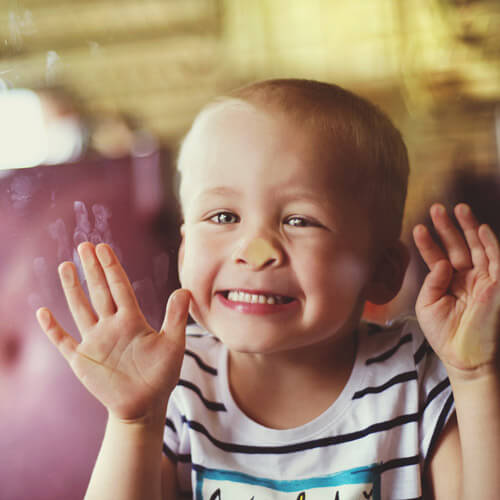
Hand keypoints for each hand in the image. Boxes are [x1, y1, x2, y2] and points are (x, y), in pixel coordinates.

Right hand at [36, 242, 189, 421]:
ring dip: (72, 289)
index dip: (112, 268)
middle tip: (84, 245)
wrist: (145, 405)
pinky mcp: (82, 360)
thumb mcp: (173, 344)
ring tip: (65, 265)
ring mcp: (95, 341)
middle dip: (91, 269)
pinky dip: (53, 328)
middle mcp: (111, 325)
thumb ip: (176, 318)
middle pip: (99, 291)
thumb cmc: (161, 375)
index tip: (104, 248)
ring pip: (80, 309)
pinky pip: (63, 341)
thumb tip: (185, 290)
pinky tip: (43, 312)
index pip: (119, 287)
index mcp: (132, 320)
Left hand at [413, 203, 499, 374]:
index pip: (438, 257)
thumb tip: (442, 263)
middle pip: (457, 246)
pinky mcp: (498, 286)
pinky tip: (480, 229)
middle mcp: (467, 279)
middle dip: (448, 227)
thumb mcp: (427, 305)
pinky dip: (491, 243)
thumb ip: (431, 282)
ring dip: (469, 227)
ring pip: (478, 247)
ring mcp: (484, 281)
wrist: (464, 359)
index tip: (418, 228)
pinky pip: (496, 260)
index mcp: (449, 283)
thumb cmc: (444, 335)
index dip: (428, 243)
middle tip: (436, 208)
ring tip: (457, 208)